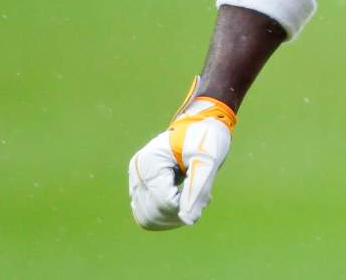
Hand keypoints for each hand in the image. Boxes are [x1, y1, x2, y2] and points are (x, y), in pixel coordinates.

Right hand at [128, 80, 236, 229]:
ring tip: (195, 199)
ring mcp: (137, 179)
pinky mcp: (143, 185)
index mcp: (150, 163)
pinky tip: (187, 199)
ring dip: (173, 217)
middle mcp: (138, 172)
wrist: (202, 123)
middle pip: (152, 213)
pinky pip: (149, 212)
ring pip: (147, 217)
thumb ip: (198, 190)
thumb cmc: (207, 136)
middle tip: (202, 199)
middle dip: (180, 214)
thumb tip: (188, 221)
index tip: (206, 197)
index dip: (186, 207)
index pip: (163, 202)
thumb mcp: (208, 160)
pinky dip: (168, 213)